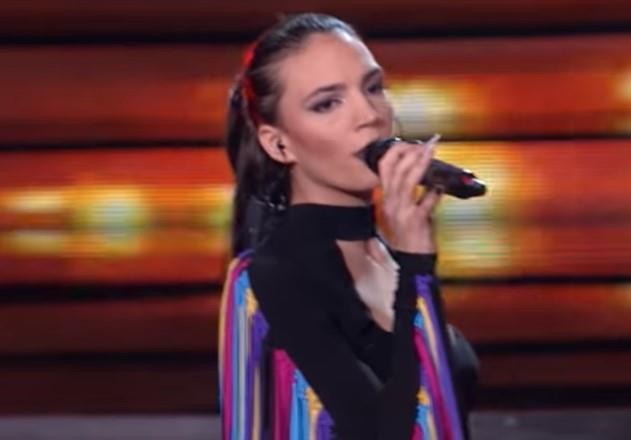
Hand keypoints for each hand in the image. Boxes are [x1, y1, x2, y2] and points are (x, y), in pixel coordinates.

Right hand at [378, 134, 442, 253]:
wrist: (412, 259)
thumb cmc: (410, 235)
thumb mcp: (403, 211)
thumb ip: (408, 193)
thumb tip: (424, 174)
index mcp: (387, 198)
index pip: (384, 167)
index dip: (397, 151)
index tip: (413, 143)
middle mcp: (390, 203)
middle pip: (394, 170)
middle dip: (411, 152)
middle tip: (427, 143)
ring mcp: (401, 212)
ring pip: (407, 182)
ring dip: (421, 164)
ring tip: (431, 151)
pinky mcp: (415, 221)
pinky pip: (425, 203)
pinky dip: (434, 193)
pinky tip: (441, 187)